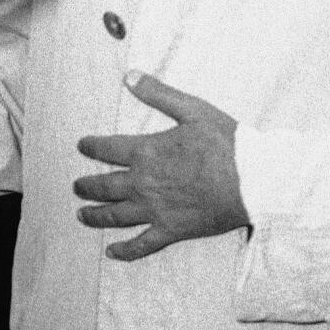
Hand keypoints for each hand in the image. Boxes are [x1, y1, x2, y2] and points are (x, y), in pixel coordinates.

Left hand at [73, 72, 247, 260]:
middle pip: (105, 186)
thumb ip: (159, 94)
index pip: (108, 149)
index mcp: (147, 152)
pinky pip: (141, 245)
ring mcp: (155, 210)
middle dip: (87, 186)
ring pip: (115, 216)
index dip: (91, 147)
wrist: (252, 181)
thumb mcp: (193, 110)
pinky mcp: (171, 231)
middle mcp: (144, 183)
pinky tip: (112, 252)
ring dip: (95, 216)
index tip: (82, 146)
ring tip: (81, 215)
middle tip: (77, 186)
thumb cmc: (226, 144)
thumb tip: (129, 76)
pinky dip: (125, 251)